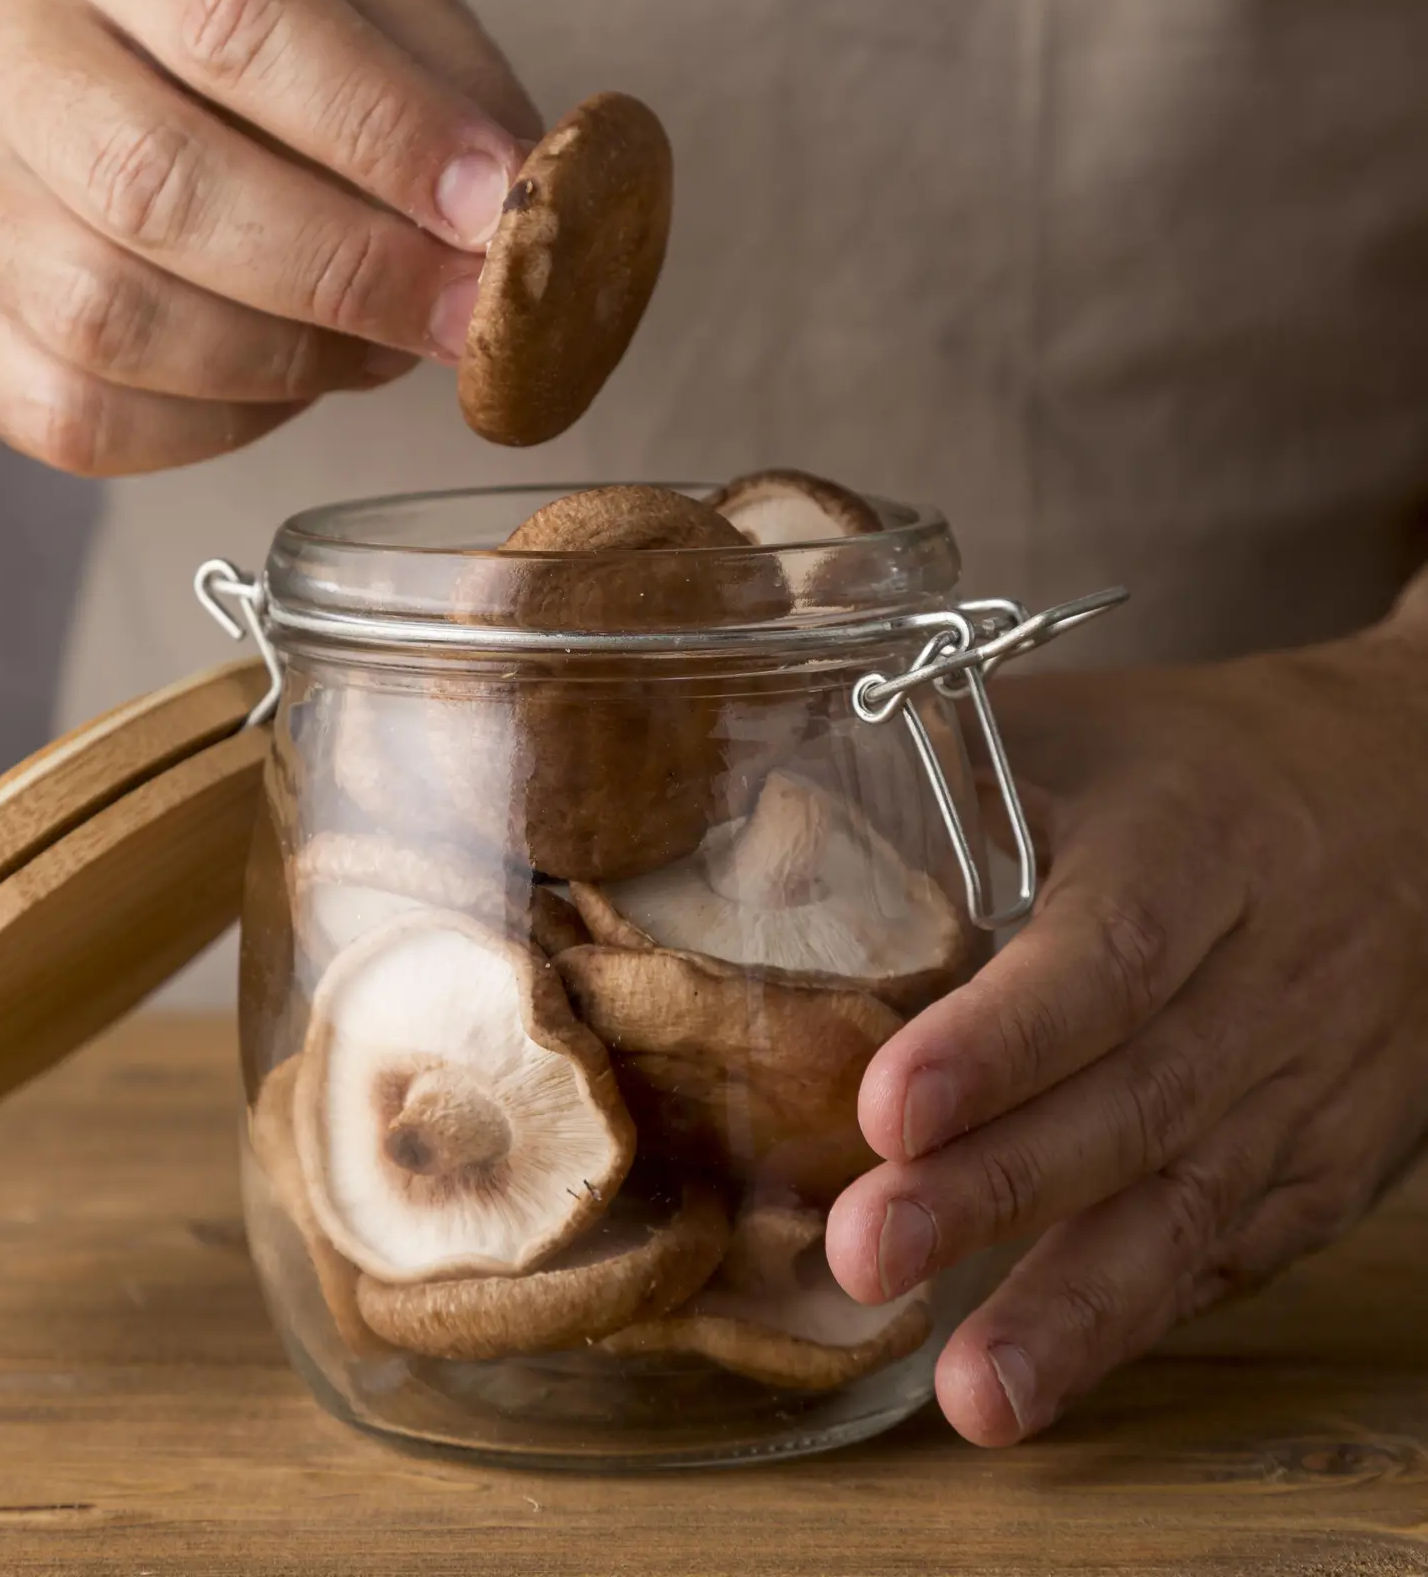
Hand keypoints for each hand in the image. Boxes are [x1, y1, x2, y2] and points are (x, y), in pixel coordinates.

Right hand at [0, 0, 539, 472]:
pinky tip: (284, 389)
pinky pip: (80, 414)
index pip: (240, 24)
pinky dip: (214, 427)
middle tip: (461, 319)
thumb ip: (458, 96)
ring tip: (378, 349)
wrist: (85, 91)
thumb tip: (533, 208)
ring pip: (112, 316)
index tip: (491, 210)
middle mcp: (11, 50)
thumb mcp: (373, 20)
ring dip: (283, 361)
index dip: (381, 131)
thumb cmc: (257, 64)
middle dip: (345, 273)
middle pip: (160, 183)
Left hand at [826, 588, 1427, 1444]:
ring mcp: (1306, 1081)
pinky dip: (1144, 1312)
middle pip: (1136, 1100)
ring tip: (974, 1394)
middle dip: (998, 1190)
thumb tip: (760, 829)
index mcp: (1195, 845)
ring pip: (1195, 1205)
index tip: (887, 1107)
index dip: (1002, 1039)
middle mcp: (1264, 975)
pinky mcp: (1327, 1158)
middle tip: (866, 1250)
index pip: (1110, 952)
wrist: (1416, 796)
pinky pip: (1237, 1248)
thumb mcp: (1090, 728)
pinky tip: (1053, 1369)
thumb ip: (943, 773)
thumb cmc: (1210, 759)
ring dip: (1078, 1306)